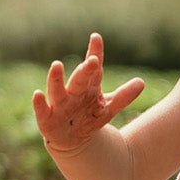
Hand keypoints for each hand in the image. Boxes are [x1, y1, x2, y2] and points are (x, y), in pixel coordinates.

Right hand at [33, 32, 144, 152]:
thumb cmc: (90, 118)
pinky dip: (39, 103)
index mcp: (88, 87)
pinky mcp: (47, 120)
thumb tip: (142, 82)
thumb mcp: (108, 108)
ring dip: (56, 78)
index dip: (95, 52)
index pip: (93, 68)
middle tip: (93, 60)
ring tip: (57, 64)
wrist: (73, 141)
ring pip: (57, 90)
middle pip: (80, 79)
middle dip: (85, 70)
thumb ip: (124, 96)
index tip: (96, 37)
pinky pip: (42, 111)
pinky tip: (37, 93)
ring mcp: (59, 105)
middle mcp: (73, 93)